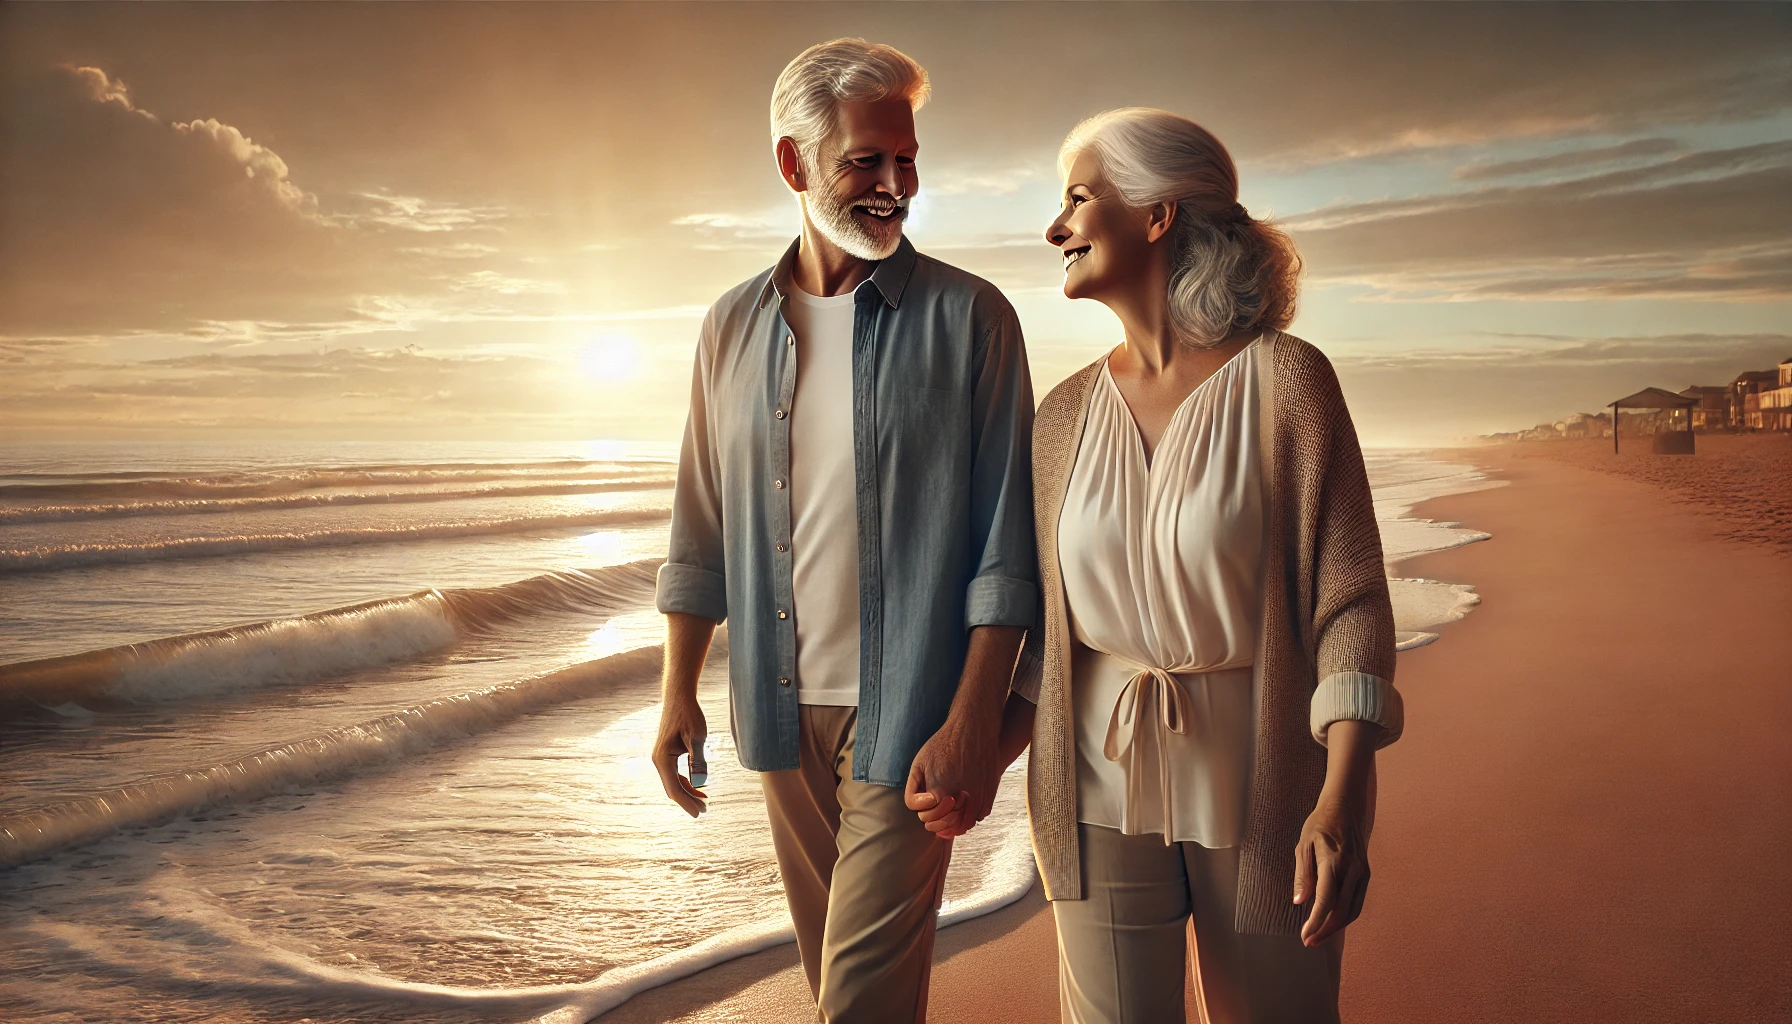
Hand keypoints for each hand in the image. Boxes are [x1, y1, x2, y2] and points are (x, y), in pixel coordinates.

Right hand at [651, 695, 707, 816]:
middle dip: (688, 801)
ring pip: (674, 782)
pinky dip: (687, 782)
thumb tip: (700, 784)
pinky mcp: (668, 754)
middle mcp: (659, 760)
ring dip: (688, 792)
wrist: (679, 697)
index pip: (674, 789)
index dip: (687, 803)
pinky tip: (699, 786)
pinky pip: (675, 773)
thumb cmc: (688, 715)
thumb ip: (698, 761)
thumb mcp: (697, 738)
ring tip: (704, 802)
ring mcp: (662, 757)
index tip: (699, 814)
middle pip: (673, 788)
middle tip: (704, 812)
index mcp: (663, 759)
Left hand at [904, 714, 998, 839]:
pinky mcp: (990, 794)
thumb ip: (913, 792)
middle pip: (948, 826)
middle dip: (940, 819)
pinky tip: (964, 803)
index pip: (929, 820)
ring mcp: (979, 798)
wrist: (973, 728)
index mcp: (941, 793)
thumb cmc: (943, 745)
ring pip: (965, 825)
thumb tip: (921, 812)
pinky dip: (970, 815)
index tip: (929, 798)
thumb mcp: (919, 764)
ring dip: (956, 821)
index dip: (926, 812)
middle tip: (937, 807)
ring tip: (949, 809)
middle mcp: (962, 800)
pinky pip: (979, 816)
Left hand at [1292, 795, 1369, 946]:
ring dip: (1336, 927)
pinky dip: (1346, 915)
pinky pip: (1357, 901)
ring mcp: (1362, 873)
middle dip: (1326, 930)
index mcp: (1333, 862)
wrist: (1346, 808)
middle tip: (1309, 942)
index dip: (1315, 922)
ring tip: (1319, 936)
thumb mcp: (1303, 846)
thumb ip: (1303, 875)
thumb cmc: (1319, 825)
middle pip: (1341, 911)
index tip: (1305, 936)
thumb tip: (1300, 902)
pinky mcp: (1366, 874)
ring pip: (1352, 910)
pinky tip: (1333, 921)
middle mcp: (1352, 870)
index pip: (1326, 900)